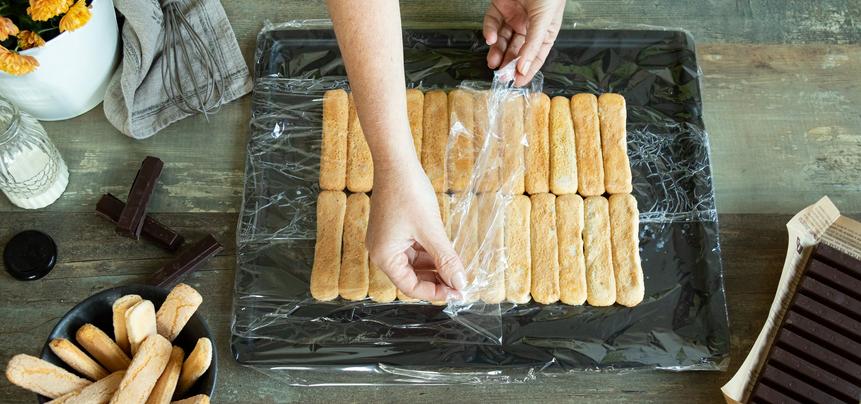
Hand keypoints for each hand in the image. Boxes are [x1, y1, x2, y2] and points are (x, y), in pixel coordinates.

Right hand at [366, 160, 467, 300]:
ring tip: (457, 268)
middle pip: (411, 277)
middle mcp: (382, 251)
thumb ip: (446, 259)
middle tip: (461, 282)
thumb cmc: (409, 193)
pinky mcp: (395, 229)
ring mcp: (388, 240)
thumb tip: (460, 283)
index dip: (434, 292)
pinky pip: (414, 249)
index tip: (457, 292)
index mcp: (384, 256)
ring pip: (414, 263)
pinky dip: (430, 253)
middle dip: (436, 280)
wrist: (396, 162)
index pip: (410, 287)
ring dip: (435, 267)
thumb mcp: (431, 230)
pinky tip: (447, 253)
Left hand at [483, 0, 564, 85]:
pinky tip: (491, 39)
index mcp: (544, 31)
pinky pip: (492, 23)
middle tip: (501, 76)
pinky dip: (490, 31)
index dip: (527, 70)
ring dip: (497, 52)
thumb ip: (532, 46)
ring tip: (492, 62)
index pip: (535, 56)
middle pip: (516, 50)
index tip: (517, 83)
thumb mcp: (543, 21)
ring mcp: (514, 17)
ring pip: (503, 40)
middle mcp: (528, 26)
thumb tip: (523, 68)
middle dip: (508, 63)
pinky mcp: (500, 7)